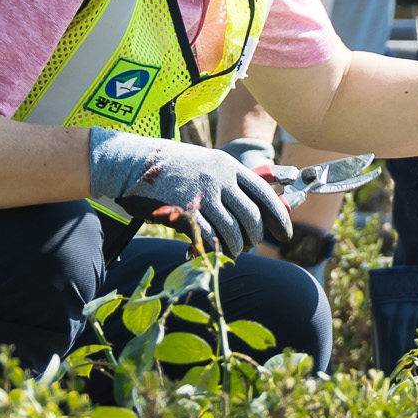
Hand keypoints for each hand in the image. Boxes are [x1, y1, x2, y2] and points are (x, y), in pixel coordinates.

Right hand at [88, 130, 292, 256]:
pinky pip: (210, 238)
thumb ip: (227, 182)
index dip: (279, 217)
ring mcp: (202, 195)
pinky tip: (214, 254)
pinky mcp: (184, 212)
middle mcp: (219, 179)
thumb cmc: (168, 166)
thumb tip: (251, 208)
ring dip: (236, 247)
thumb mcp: (204, 164)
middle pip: (252, 216)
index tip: (285, 234)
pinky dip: (215, 250)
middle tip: (250, 246)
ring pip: (233, 231)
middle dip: (255, 237)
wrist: (132, 162)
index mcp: (228, 166)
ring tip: (232, 252)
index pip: (264, 193)